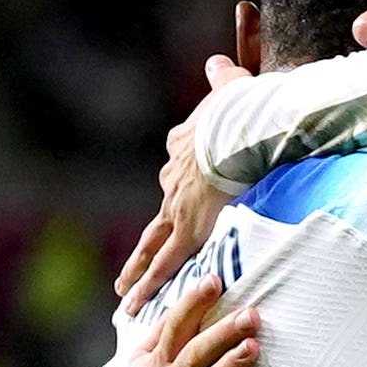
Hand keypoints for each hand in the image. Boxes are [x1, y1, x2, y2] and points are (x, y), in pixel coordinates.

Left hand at [107, 59, 248, 311]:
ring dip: (138, 271)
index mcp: (183, 145)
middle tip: (129, 269)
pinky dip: (151, 284)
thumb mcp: (230, 85)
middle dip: (145, 245)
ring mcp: (177, 205)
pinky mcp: (188, 228)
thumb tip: (216, 61)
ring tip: (125, 296)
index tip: (187, 191)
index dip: (184, 179)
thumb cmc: (241, 108)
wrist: (237, 128)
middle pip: (158, 215)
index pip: (179, 167)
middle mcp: (173, 176)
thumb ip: (222, 76)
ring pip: (153, 244)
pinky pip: (166, 262)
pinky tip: (135, 304)